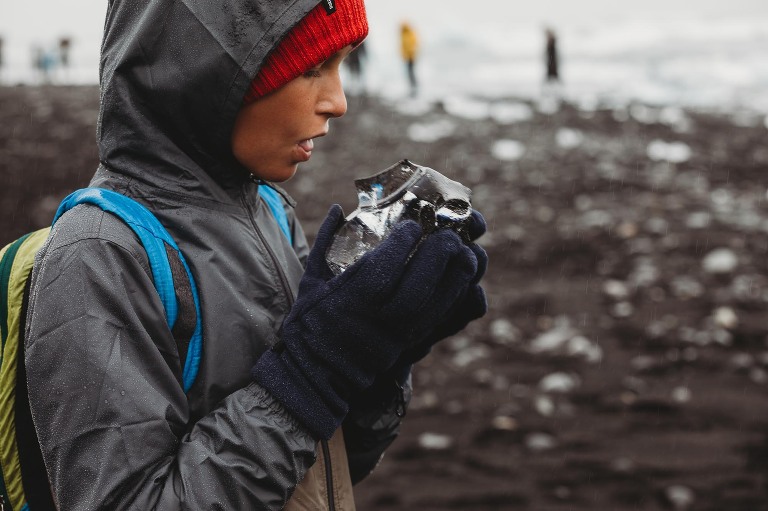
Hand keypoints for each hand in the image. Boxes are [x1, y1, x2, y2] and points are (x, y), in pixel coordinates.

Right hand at [252, 205, 478, 438]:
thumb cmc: (310, 322)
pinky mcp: (410, 343)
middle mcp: (378, 318)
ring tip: (467, 251)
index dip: (403, 243)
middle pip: (418, 286)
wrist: (317, 373)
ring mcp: (397, 334)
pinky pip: (440, 318)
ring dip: (456, 275)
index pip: (383, 268)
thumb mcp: (311, 280)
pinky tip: (461, 276)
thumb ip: (326, 242)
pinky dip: (454, 295)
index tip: (412, 224)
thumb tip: (337, 208)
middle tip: (448, 234)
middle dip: (438, 256)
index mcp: (350, 300)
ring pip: (436, 304)